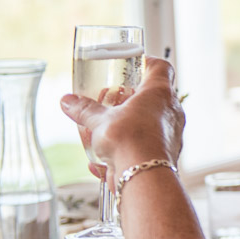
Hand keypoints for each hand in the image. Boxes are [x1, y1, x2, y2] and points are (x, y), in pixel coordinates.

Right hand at [61, 57, 183, 180]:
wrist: (144, 175)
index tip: (133, 66)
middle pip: (153, 97)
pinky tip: (102, 165)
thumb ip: (84, 109)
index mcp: (159, 93)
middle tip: (108, 103)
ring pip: (148, 124)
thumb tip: (68, 101)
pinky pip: (144, 148)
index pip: (161, 68)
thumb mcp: (99, 120)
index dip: (147, 63)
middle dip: (128, 101)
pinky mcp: (168, 154)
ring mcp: (172, 133)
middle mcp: (172, 111)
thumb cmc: (128, 139)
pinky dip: (124, 153)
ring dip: (123, 129)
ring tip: (100, 138)